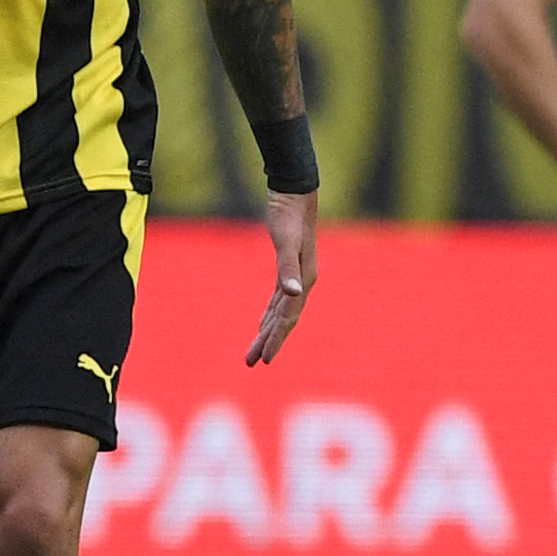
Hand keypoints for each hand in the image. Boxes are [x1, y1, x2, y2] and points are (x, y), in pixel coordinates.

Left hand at [245, 188, 316, 365]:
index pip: (288, 317)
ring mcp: (297, 275)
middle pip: (285, 319)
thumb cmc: (289, 216)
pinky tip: (263, 322)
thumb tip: (294, 293)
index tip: (263, 359)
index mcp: (304, 280)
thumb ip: (288, 268)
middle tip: (252, 362)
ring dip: (268, 330)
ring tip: (255, 351)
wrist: (294, 192)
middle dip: (269, 341)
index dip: (276, 339)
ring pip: (281, 311)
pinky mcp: (287, 267)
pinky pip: (279, 299)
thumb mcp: (286, 241)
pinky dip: (271, 312)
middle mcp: (303, 281)